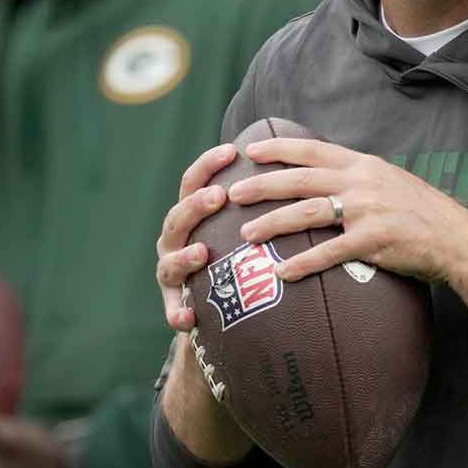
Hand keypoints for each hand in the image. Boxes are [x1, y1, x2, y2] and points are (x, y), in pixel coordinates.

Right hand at [153, 144, 257, 463]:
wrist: (214, 311)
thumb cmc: (234, 257)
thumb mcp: (240, 227)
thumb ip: (256, 204)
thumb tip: (299, 170)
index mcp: (191, 215)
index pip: (195, 182)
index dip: (208, 165)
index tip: (231, 150)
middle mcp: (175, 240)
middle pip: (178, 217)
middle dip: (195, 205)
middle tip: (218, 196)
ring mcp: (170, 272)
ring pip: (168, 262)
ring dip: (183, 256)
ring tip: (201, 253)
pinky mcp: (174, 305)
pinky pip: (173, 310)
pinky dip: (177, 312)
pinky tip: (188, 317)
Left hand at [231, 137, 467, 283]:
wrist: (456, 239)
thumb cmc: (420, 212)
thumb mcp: (389, 180)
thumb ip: (356, 176)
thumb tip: (323, 176)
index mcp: (363, 165)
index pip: (312, 150)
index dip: (279, 149)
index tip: (250, 150)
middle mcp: (361, 182)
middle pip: (300, 180)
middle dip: (262, 185)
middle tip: (232, 193)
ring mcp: (367, 211)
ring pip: (308, 213)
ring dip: (273, 223)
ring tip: (246, 234)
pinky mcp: (373, 242)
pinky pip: (330, 253)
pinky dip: (304, 263)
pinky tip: (282, 271)